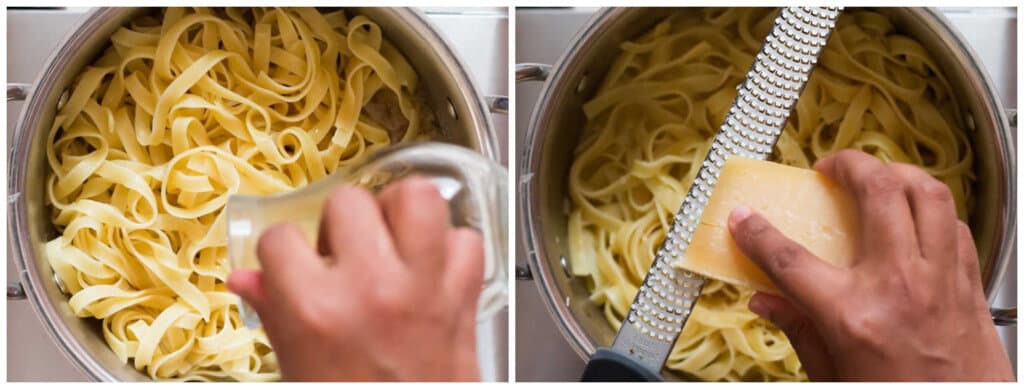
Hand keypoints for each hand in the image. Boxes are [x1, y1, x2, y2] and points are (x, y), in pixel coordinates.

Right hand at [227, 177, 483, 380]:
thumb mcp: (297, 365)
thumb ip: (274, 312)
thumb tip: (246, 277)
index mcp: (317, 310)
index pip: (280, 238)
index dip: (283, 249)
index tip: (291, 262)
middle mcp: (371, 288)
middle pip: (349, 201)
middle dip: (342, 221)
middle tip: (345, 249)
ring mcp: (423, 288)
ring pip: (418, 197)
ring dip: (402, 210)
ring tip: (392, 235)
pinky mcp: (464, 296)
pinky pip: (467, 240)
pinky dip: (452, 247)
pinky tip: (432, 267)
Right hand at [728, 150, 1011, 380]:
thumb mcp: (831, 375)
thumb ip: (798, 330)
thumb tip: (766, 300)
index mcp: (853, 315)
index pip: (790, 259)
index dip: (757, 233)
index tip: (743, 218)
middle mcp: (900, 286)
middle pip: (876, 192)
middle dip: (848, 164)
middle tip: (831, 167)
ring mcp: (940, 280)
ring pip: (927, 194)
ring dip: (898, 174)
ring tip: (878, 176)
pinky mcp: (968, 285)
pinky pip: (954, 225)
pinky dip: (932, 210)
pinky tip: (916, 218)